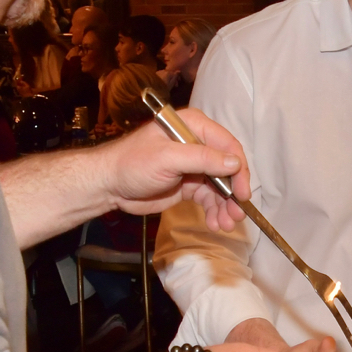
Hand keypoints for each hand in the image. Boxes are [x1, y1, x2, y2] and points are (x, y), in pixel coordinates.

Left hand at [103, 108, 251, 230]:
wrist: (109, 185)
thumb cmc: (133, 163)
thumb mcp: (168, 158)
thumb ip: (203, 159)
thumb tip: (235, 163)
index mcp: (194, 126)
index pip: (227, 145)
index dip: (239, 169)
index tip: (242, 193)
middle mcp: (198, 144)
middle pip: (227, 168)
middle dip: (233, 193)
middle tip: (237, 215)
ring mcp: (194, 166)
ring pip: (220, 186)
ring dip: (225, 206)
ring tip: (225, 224)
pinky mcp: (189, 184)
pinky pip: (209, 198)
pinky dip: (214, 211)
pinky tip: (214, 223)